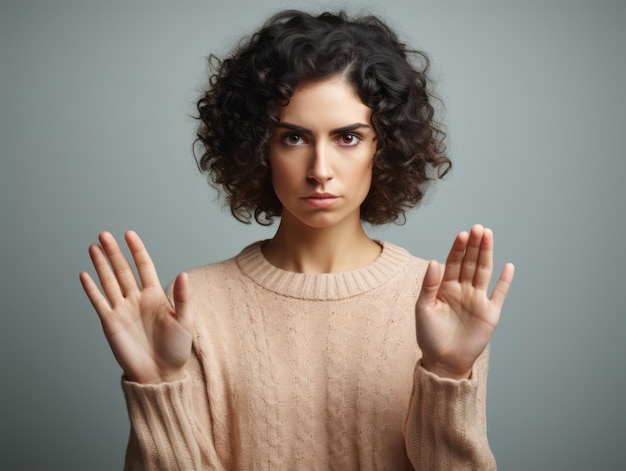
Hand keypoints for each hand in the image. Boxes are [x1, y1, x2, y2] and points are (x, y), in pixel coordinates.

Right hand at [79, 231, 192, 383]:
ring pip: (109, 282)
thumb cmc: (176, 349)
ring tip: (94, 247)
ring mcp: (122, 310)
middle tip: (104, 234)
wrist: (160, 374)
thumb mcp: (185, 321)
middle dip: (114, 252)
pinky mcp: (111, 323)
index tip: (129, 234)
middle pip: (123, 270)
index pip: (144, 266)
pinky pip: (99, 302)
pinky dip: (92, 289)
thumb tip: (183, 274)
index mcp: (155, 296)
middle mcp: (137, 299)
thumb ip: (184, 297)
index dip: (137, 250)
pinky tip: (85, 275)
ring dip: (101, 265)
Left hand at [415, 225, 513, 378]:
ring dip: (487, 254)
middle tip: (478, 228)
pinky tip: (508, 266)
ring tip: (489, 236)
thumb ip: (428, 285)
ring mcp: (477, 300)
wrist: (443, 360)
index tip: (462, 234)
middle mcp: (463, 290)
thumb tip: (434, 261)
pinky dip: (504, 281)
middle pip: (471, 263)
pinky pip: (499, 294)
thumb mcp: (423, 308)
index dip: (458, 248)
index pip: (453, 262)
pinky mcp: (490, 313)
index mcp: (445, 287)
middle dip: (474, 245)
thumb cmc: (429, 335)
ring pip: (484, 272)